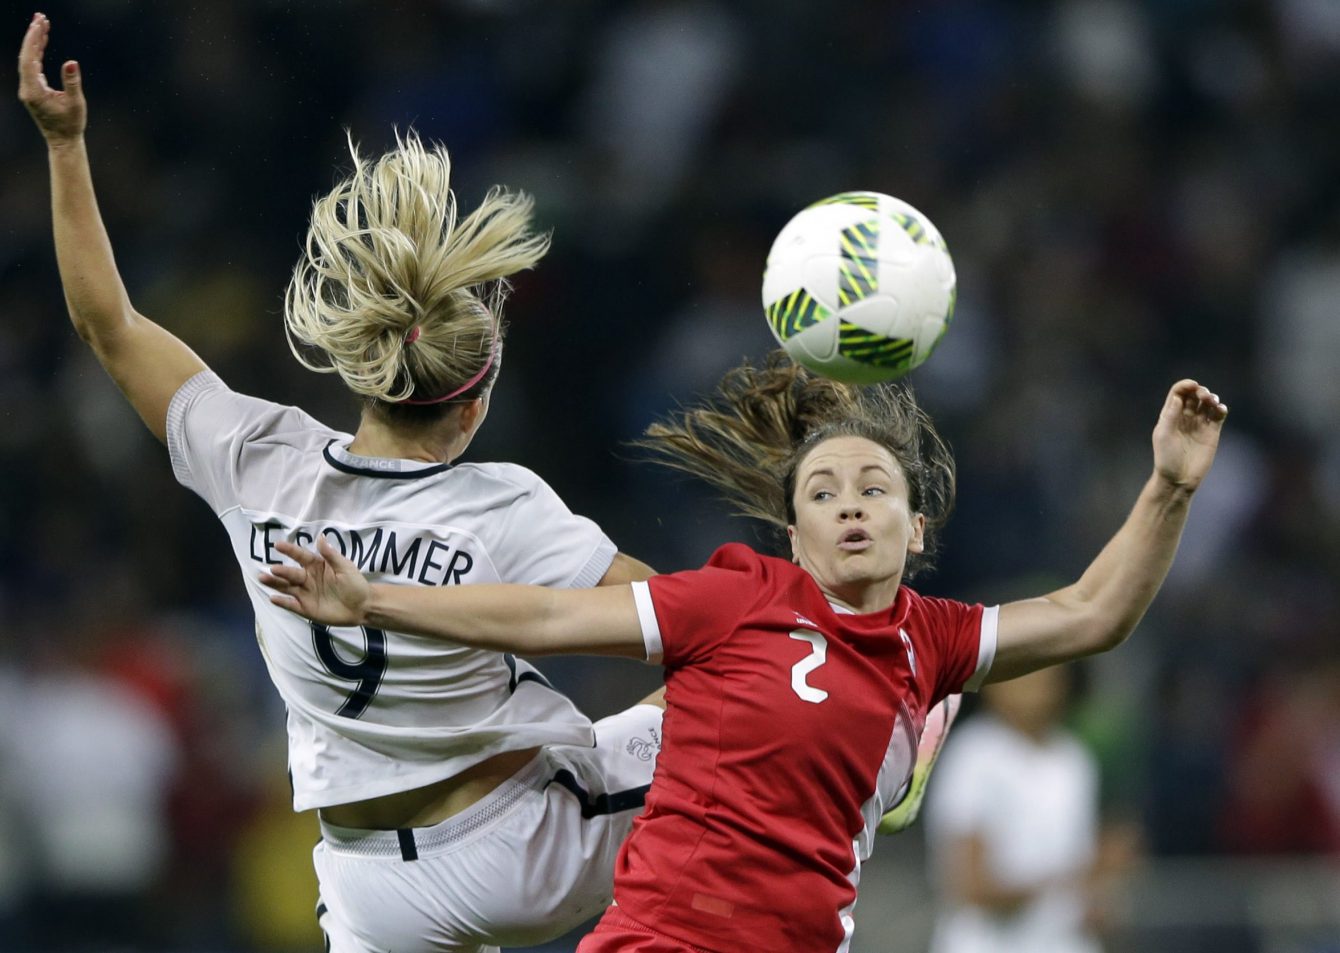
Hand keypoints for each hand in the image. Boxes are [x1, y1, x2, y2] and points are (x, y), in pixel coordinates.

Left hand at [18, 13, 85, 144]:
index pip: (29, 59)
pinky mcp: (33, 89)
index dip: (33, 40)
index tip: (40, 24)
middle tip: (40, 17)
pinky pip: (32, 65)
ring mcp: (28, 88)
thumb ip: (72, 82)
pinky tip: (42, 40)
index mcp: (33, 91)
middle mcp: (26, 88)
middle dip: (33, 35)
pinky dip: (37, 51)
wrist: (63, 141)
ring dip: (35, 41)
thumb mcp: (75, 103)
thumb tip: (71, 63)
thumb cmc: (71, 124)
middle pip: (26, 55)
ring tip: (42, 23)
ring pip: (28, 59)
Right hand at [261, 537, 372, 626]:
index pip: (301, 556)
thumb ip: (331, 555)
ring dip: (275, 583)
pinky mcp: (306, 608)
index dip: (290, 550)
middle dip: (281, 571)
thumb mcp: (345, 567)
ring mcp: (305, 593)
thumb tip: (320, 536)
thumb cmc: (355, 584)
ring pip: (287, 587)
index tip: (278, 545)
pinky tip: (273, 598)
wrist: (362, 607)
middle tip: (271, 568)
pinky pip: (291, 605)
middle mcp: (307, 578)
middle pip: (291, 573)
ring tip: (263, 578)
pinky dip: (282, 602)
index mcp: (316, 566)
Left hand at [1152, 379, 1227, 491]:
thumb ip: (1171, 416)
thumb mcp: (1163, 435)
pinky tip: (1220, 410)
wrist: (1179, 478)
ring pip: (1207, 403)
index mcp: (1170, 415)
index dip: (1185, 385)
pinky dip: (1221, 409)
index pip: (1178, 393)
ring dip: (1212, 398)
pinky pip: (1218, 416)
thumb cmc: (1166, 458)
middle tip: (1204, 396)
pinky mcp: (1212, 432)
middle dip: (1200, 391)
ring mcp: (1199, 424)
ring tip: (1213, 402)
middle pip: (1194, 395)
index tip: (1193, 385)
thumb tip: (1179, 397)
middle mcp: (1185, 417)